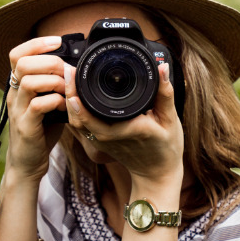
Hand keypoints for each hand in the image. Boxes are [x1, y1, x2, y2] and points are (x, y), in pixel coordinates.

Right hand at [5, 36, 67, 182]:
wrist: (27, 163)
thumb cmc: (41, 131)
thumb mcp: (47, 103)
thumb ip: (55, 86)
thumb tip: (76, 69)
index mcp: (18, 86)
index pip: (17, 54)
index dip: (36, 43)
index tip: (57, 40)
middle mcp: (13, 95)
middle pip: (22, 63)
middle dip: (50, 62)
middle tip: (67, 72)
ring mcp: (17, 110)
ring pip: (29, 81)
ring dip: (54, 82)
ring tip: (67, 90)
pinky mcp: (25, 126)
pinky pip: (38, 105)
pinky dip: (55, 102)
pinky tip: (64, 107)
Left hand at [65, 63, 183, 186]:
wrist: (157, 173)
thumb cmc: (166, 148)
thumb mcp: (170, 119)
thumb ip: (165, 93)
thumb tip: (162, 67)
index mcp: (127, 130)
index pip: (94, 115)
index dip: (79, 97)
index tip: (74, 74)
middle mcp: (109, 138)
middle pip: (78, 116)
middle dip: (69, 92)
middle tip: (68, 69)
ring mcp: (101, 142)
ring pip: (76, 122)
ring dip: (68, 100)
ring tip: (69, 77)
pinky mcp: (98, 143)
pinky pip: (80, 126)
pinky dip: (74, 110)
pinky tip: (74, 94)